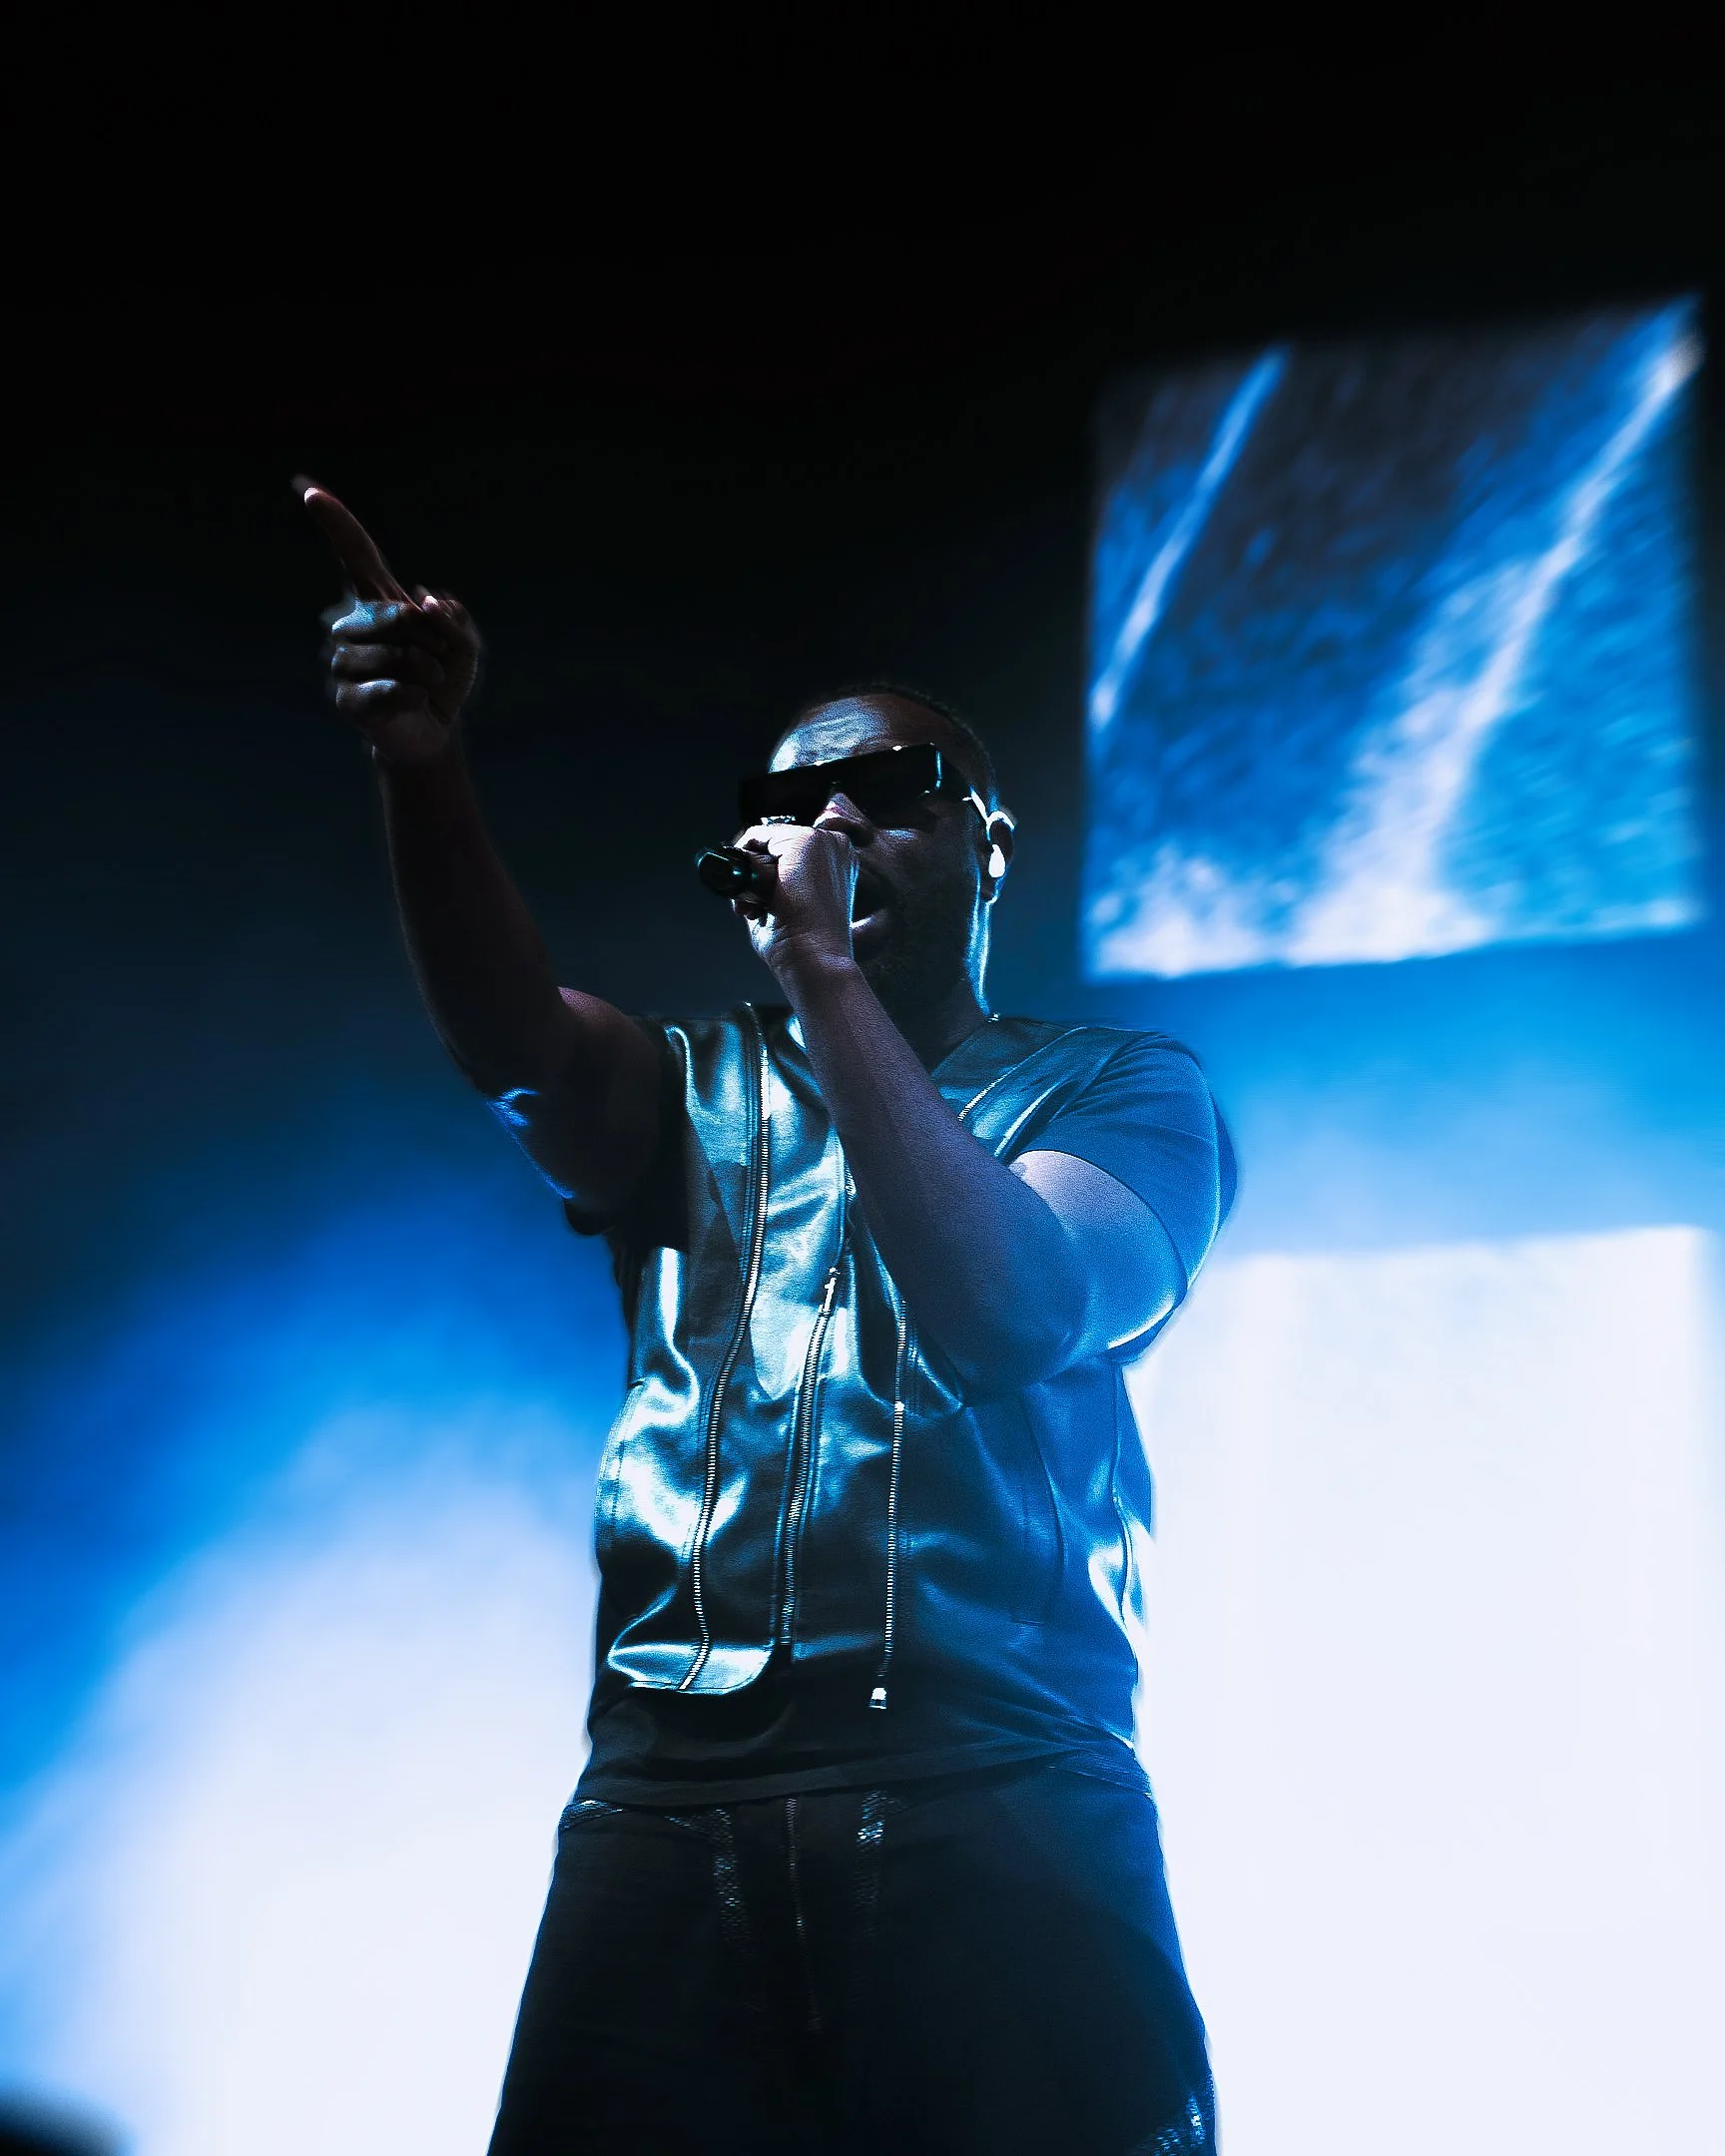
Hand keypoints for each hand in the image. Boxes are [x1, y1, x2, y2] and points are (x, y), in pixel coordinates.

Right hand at [298, 479, 481, 766]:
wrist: (433, 730)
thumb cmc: (442, 679)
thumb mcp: (464, 645)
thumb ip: (455, 620)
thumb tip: (426, 601)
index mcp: (376, 602)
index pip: (355, 555)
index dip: (336, 523)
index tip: (308, 490)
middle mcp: (350, 626)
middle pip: (395, 615)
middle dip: (429, 640)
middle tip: (434, 659)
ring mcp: (343, 663)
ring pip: (397, 655)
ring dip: (427, 671)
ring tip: (425, 682)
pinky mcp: (346, 700)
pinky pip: (393, 689)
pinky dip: (417, 696)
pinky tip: (414, 701)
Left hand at [733, 823, 858, 982]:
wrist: (816, 959)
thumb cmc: (804, 945)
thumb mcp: (787, 906)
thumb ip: (772, 884)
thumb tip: (745, 871)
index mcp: (837, 864)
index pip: (788, 852)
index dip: (764, 873)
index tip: (755, 903)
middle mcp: (835, 847)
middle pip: (775, 843)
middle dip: (753, 873)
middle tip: (751, 908)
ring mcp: (823, 840)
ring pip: (764, 840)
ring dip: (748, 872)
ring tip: (753, 907)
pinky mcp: (806, 840)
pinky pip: (758, 835)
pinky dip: (744, 861)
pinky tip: (754, 892)